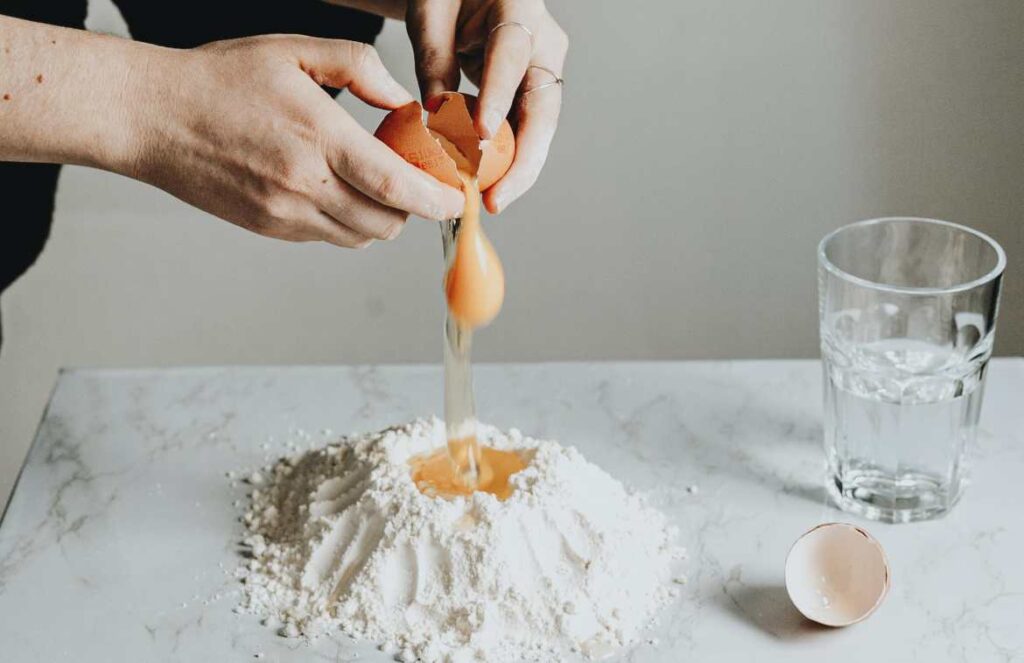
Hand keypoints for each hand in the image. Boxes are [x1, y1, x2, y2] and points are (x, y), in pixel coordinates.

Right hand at [126, 35, 465, 247]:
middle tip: (417, 182)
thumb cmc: (220, 79)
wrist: (152, 118)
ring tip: (377, 184)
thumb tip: (403, 102)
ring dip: (382, 218)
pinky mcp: (269, 228)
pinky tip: (338, 190)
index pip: (396, 186)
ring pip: (360, 238)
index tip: (456, 198)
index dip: (437, 200)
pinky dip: (347, 223)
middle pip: (387, 223)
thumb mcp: (293, 51)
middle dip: (413, 209)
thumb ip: (359, 69)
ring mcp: (284, 214)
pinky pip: (328, 238)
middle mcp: (304, 185)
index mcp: (317, 138)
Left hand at [405, 0, 567, 212]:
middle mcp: (543, 42)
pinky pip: (525, 131)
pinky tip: (489, 188)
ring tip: (491, 202)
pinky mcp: (532, 94)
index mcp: (518, 5)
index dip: (498, 95)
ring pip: (539, 128)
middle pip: (543, 106)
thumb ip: (434, 56)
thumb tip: (437, 113)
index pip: (512, 53)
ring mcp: (542, 71)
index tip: (480, 135)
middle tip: (496, 197)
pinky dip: (508, 161)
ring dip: (518, 170)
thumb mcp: (431, 11)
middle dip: (523, 159)